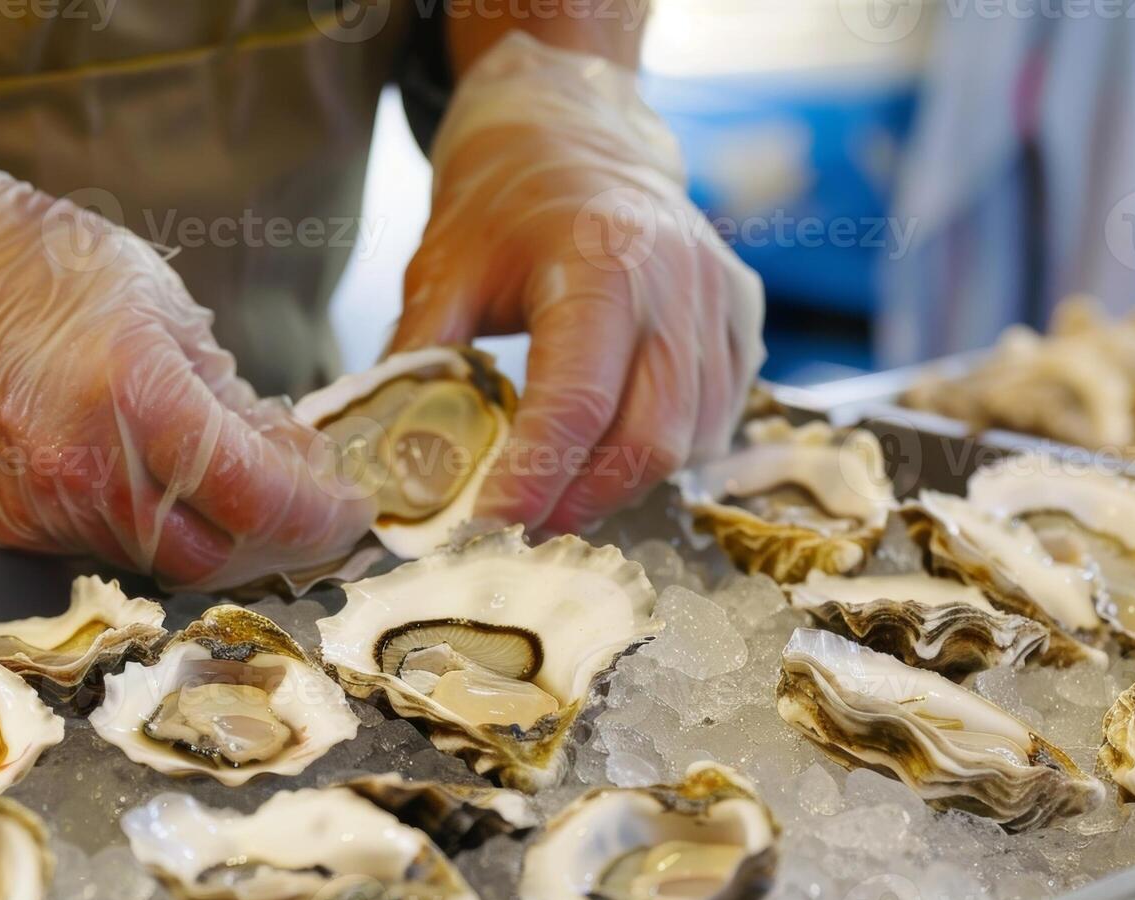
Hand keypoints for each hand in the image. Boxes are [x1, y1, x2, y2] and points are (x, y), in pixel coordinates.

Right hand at [0, 132, 373, 586]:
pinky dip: (152, 527)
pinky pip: (102, 547)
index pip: (257, 499)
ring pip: (157, 560)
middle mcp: (83, 468)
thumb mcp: (163, 307)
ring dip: (215, 537)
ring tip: (243, 483)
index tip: (350, 510)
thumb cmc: (40, 266)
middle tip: (310, 507)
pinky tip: (171, 486)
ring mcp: (37, 505)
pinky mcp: (6, 521)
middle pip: (212, 556)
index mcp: (135, 396)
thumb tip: (287, 461)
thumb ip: (228, 399)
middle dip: (274, 541)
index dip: (318, 516)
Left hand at [393, 32, 764, 534]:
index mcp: (599, 260)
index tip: (490, 526)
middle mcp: (676, 281)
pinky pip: (715, 417)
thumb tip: (392, 458)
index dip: (535, 477)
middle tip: (520, 528)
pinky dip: (662, 452)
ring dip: (621, 485)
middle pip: (649, 437)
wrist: (574, 135)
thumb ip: (420, 360)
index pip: (577, 401)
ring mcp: (721, 299)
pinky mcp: (742, 316)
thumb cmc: (502, 202)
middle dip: (582, 498)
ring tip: (557, 496)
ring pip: (690, 439)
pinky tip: (607, 453)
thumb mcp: (440, 269)